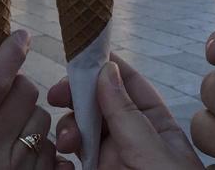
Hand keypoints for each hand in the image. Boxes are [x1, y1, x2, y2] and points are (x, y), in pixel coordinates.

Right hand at [48, 54, 202, 168]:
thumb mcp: (154, 156)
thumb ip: (129, 117)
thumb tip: (106, 71)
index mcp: (157, 128)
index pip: (130, 85)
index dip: (105, 67)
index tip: (79, 55)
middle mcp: (133, 143)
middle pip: (99, 106)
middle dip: (77, 96)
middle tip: (57, 94)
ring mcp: (112, 165)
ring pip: (81, 133)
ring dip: (68, 127)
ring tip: (66, 139)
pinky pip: (73, 163)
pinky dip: (61, 156)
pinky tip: (58, 156)